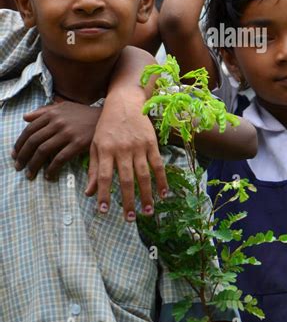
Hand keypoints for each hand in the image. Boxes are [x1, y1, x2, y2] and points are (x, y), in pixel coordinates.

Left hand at [12, 101, 100, 179]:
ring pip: (43, 151)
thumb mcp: (64, 107)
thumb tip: (25, 117)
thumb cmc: (83, 114)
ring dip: (34, 165)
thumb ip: (44, 111)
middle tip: (19, 167)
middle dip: (23, 156)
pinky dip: (51, 169)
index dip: (19, 144)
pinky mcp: (78, 143)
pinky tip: (48, 175)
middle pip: (34, 141)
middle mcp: (58, 122)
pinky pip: (59, 159)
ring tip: (30, 174)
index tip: (15, 154)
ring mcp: (68, 133)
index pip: (29, 129)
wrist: (106, 117)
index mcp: (52, 113)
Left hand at [84, 89, 167, 220]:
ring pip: (143, 174)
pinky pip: (158, 164)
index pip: (103, 176)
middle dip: (128, 200)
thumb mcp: (95, 144)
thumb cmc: (106, 126)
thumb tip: (88, 193)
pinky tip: (163, 194)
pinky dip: (161, 180)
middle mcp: (122, 149)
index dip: (103, 194)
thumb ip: (92, 169)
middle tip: (129, 218)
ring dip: (146, 195)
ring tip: (147, 212)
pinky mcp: (152, 143)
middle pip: (125, 179)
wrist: (125, 102)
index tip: (104, 211)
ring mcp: (138, 146)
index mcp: (105, 150)